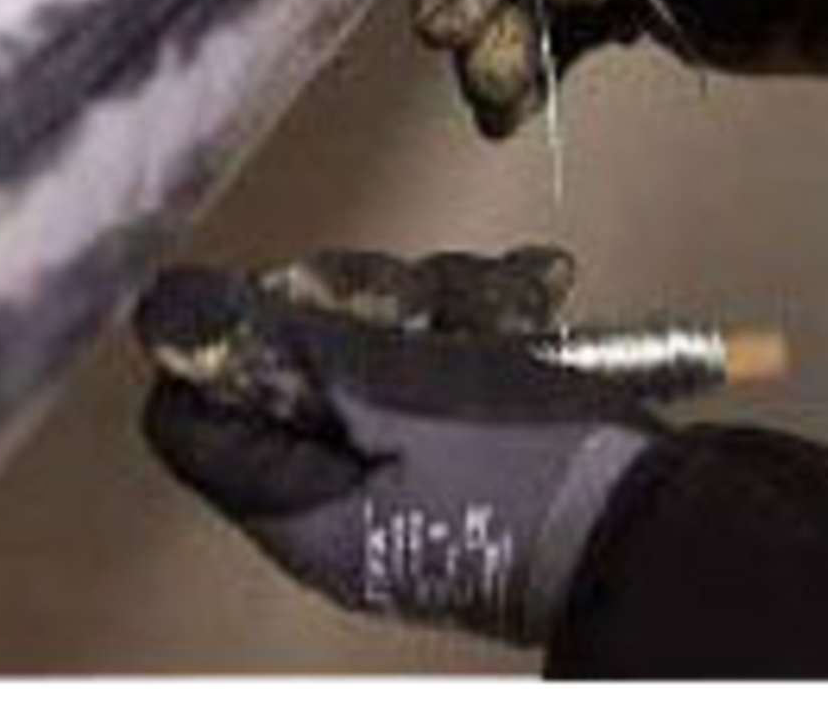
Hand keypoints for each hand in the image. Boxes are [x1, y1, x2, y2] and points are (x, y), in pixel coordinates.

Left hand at [137, 249, 657, 645]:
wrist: (666, 528)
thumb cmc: (521, 462)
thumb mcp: (393, 389)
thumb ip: (277, 346)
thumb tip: (162, 314)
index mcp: (297, 503)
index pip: (194, 414)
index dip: (233, 338)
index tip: (304, 303)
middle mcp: (339, 498)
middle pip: (293, 366)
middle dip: (367, 302)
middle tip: (430, 302)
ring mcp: (406, 479)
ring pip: (380, 351)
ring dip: (443, 301)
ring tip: (521, 302)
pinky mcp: (469, 456)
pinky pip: (445, 371)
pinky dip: (486, 327)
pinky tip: (540, 301)